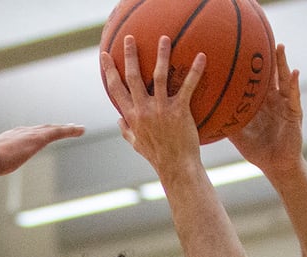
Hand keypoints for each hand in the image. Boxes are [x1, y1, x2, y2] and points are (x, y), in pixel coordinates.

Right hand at [0, 124, 84, 201]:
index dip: (36, 134)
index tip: (43, 135)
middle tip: (65, 128)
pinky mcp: (37, 138)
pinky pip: (57, 132)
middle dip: (52, 129)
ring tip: (77, 129)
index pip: (25, 134)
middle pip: (40, 129)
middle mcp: (19, 132)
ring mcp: (28, 134)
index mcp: (7, 138)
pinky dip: (69, 130)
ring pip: (51, 128)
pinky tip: (80, 130)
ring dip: (65, 128)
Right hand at [102, 34, 205, 172]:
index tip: (106, 56)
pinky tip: (201, 56)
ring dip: (161, 55)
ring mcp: (161, 109)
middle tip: (130, 38)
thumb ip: (126, 131)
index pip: (116, 89)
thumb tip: (118, 120)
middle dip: (130, 55)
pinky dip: (195, 71)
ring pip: (158, 76)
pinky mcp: (179, 111)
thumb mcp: (136, 144)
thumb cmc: (157, 156)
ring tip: (164, 38)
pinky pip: (187, 86)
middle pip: (133, 77)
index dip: (109, 70)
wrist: (176, 167)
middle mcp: (143, 110)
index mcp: (131, 116)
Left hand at [227, 45, 303, 178]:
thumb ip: (225, 124)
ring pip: (283, 79)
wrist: (276, 165)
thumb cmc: (258, 150)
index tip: (238, 52)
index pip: (253, 81)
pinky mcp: (294, 112)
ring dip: (282, 63)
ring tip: (279, 47)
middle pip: (269, 75)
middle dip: (265, 58)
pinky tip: (294, 73)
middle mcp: (272, 100)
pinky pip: (294, 96)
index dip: (248, 68)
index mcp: (259, 104)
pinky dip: (294, 84)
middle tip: (258, 40)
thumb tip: (203, 119)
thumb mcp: (238, 135)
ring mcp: (284, 104)